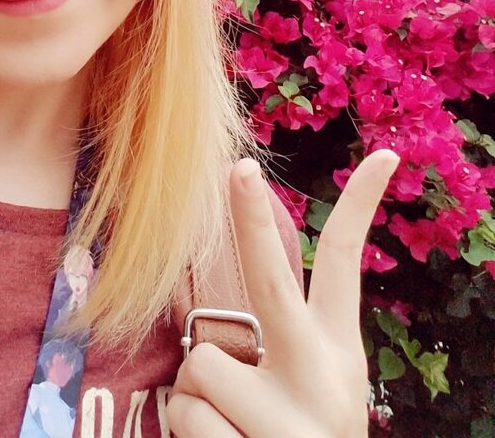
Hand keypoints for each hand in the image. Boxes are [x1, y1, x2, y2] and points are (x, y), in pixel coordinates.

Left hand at [167, 149, 398, 436]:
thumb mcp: (305, 398)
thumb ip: (273, 353)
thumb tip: (206, 330)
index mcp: (337, 358)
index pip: (348, 268)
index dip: (360, 207)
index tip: (380, 154)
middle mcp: (320, 381)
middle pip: (272, 282)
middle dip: (250, 221)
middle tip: (238, 168)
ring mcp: (289, 420)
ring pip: (201, 362)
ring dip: (197, 398)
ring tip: (231, 435)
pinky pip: (184, 412)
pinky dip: (189, 435)